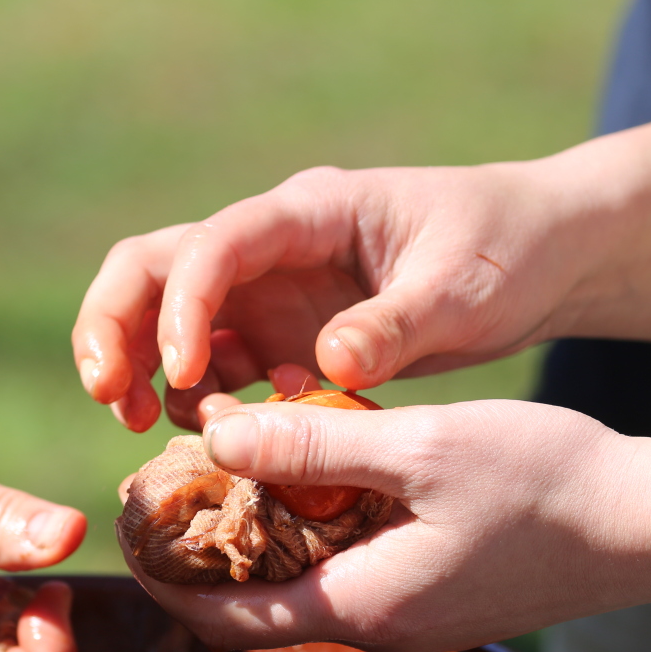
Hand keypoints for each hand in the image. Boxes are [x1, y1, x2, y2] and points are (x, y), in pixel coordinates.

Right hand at [72, 162, 587, 431]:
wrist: (540, 257)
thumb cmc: (509, 251)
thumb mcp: (466, 287)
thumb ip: (397, 322)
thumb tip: (327, 364)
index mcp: (309, 214)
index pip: (212, 244)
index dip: (180, 306)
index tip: (180, 372)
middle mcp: (270, 248)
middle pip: (150, 267)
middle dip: (113, 327)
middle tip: (109, 397)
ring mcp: (267, 292)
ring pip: (163, 318)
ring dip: (139, 369)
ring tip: (145, 429)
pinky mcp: (276, 336)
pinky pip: (209, 367)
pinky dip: (194, 401)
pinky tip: (224, 437)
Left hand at [122, 392, 650, 651]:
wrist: (645, 522)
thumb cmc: (545, 483)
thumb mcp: (420, 449)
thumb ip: (313, 448)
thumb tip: (216, 437)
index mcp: (360, 606)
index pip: (224, 618)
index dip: (162, 580)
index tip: (122, 532)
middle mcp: (373, 625)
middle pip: (253, 601)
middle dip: (199, 552)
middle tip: (161, 487)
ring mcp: (402, 614)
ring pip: (297, 582)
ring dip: (252, 533)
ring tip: (215, 466)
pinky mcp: (426, 593)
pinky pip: (341, 568)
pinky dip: (304, 529)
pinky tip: (298, 473)